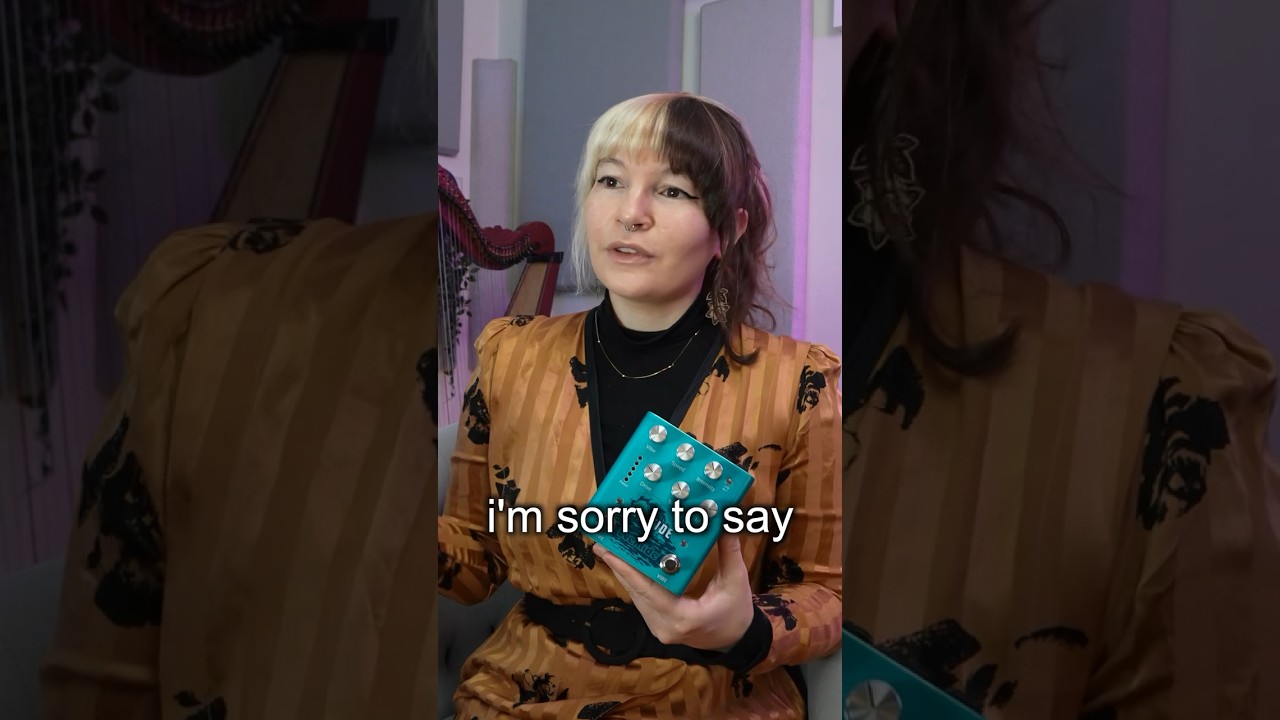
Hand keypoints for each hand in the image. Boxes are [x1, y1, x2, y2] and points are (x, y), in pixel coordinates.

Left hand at [593, 535, 754, 651]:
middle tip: (602, 542)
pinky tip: (626, 565)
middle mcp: (664, 625)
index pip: (648, 590)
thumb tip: (725, 522)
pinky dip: (634, 581)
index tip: (609, 551)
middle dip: (619, 565)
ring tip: (610, 548)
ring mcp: (658, 627)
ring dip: (623, 572)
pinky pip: (641, 600)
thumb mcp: (735, 582)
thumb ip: (729, 552)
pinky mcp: (657, 624)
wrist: (735, 641)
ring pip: (636, 596)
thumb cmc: (736, 614)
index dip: (627, 569)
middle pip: (636, 591)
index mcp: (682, 617)